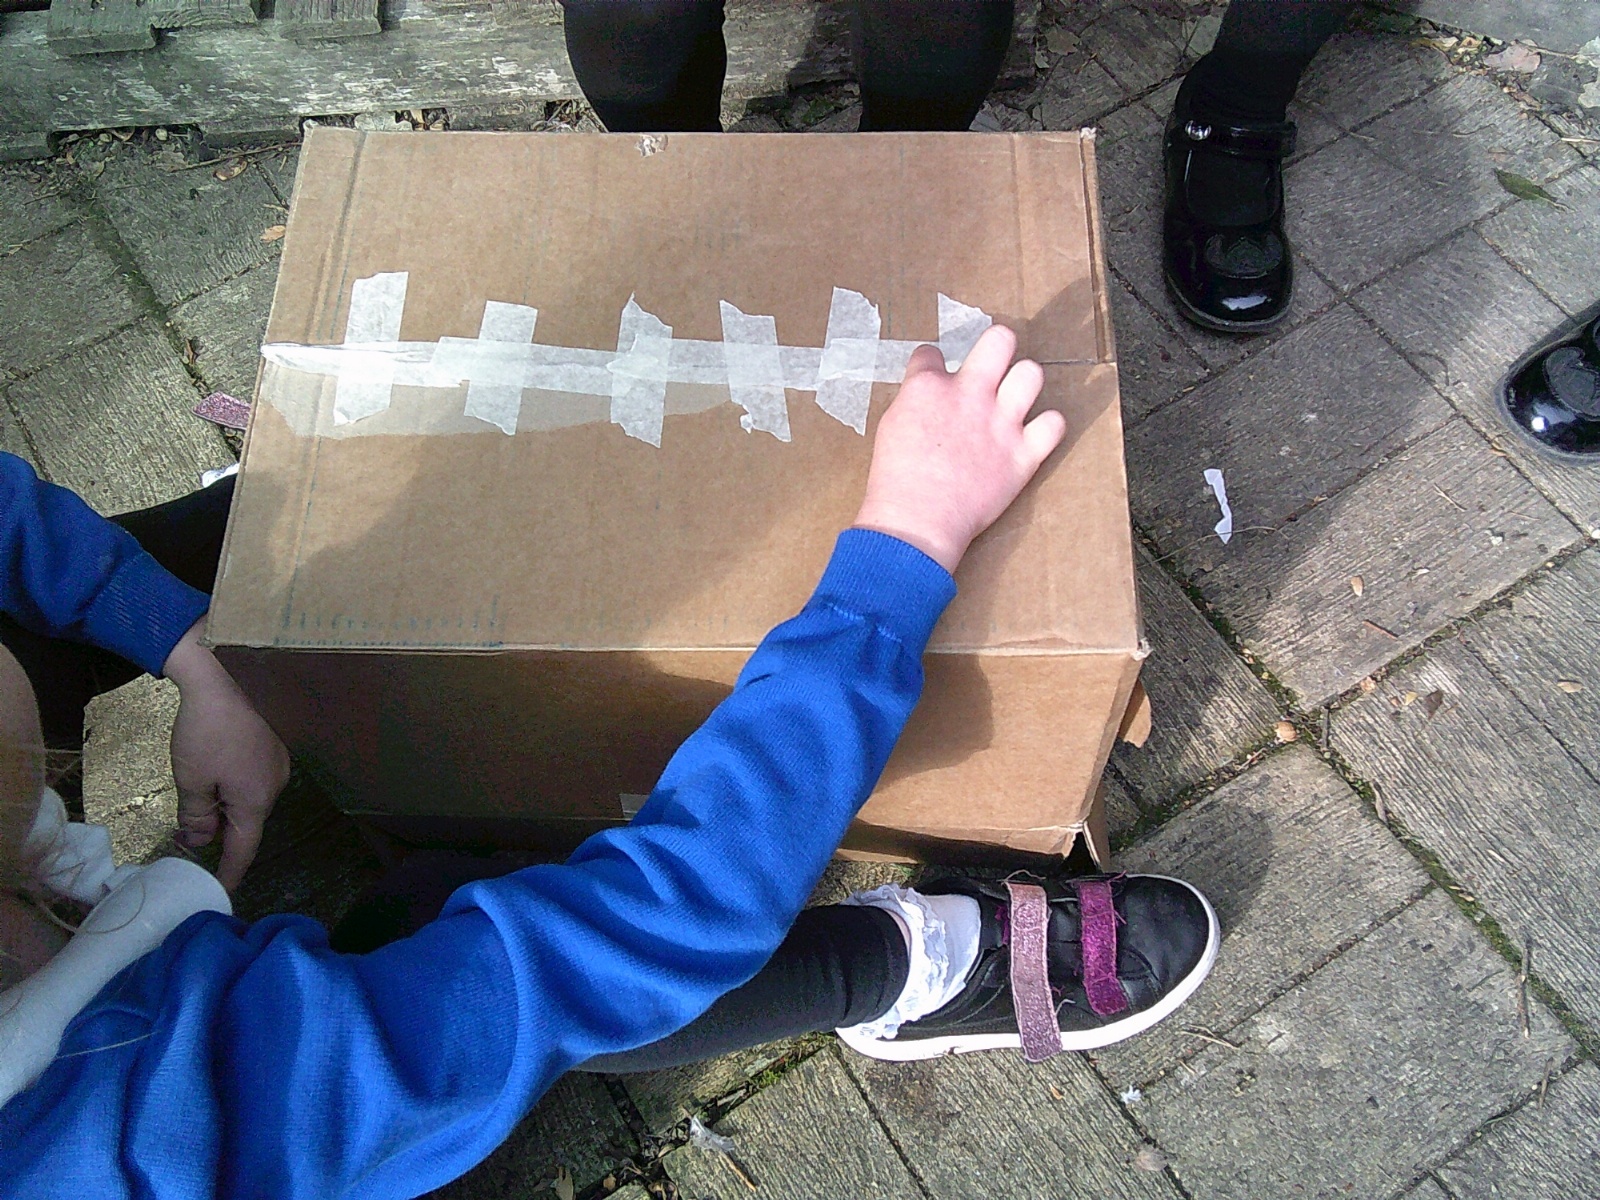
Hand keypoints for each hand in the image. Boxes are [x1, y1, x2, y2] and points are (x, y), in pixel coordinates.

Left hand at [163, 621, 290, 890]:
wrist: (221, 677)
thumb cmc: (205, 732)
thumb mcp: (191, 779)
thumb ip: (197, 817)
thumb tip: (203, 840)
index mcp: (257, 801)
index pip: (244, 849)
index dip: (230, 873)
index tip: (221, 893)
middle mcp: (276, 786)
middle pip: (248, 824)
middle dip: (221, 835)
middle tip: (189, 838)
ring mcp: (278, 765)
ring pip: (250, 801)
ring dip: (226, 808)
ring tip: (197, 801)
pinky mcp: (273, 747)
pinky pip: (254, 780)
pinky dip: (234, 789)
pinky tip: (214, 775)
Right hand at [852, 324, 1065, 572]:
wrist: (917, 522)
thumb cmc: (895, 481)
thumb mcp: (890, 427)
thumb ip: (914, 402)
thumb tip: (926, 395)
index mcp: (928, 387)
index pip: (932, 353)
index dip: (932, 363)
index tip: (934, 376)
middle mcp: (969, 395)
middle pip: (999, 340)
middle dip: (998, 345)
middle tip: (993, 362)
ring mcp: (1001, 423)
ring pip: (1032, 374)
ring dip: (1023, 383)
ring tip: (1014, 399)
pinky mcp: (1023, 454)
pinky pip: (1055, 424)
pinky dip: (1048, 427)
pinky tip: (1034, 433)